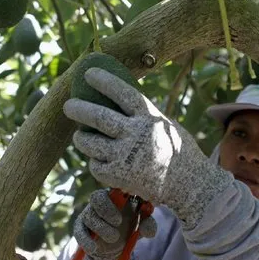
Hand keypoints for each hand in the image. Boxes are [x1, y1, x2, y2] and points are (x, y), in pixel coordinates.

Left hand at [64, 67, 233, 225]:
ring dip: (81, 138)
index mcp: (149, 118)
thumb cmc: (177, 151)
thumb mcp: (165, 125)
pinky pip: (96, 165)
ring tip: (80, 135)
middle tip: (68, 106)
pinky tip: (98, 159)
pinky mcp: (120, 176)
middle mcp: (136, 134)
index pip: (123, 93)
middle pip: (99, 117)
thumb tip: (119, 98)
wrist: (190, 185)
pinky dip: (94, 161)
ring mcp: (126, 156)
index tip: (89, 73)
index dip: (104, 81)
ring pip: (91, 143)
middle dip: (79, 109)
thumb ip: (143, 115)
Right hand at [74, 189, 156, 259]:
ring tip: (114, 238)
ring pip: (89, 216)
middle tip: (118, 222)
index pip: (113, 188)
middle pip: (96, 197)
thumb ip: (147, 226)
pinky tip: (94, 248)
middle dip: (107, 209)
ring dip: (102, 228)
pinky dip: (86, 240)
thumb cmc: (129, 227)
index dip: (118, 196)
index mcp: (116, 196)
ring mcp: (88, 213)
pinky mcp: (80, 227)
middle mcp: (100, 202)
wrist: (113, 246)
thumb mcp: (141, 227)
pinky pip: (79, 231)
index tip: (128, 206)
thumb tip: (149, 229)